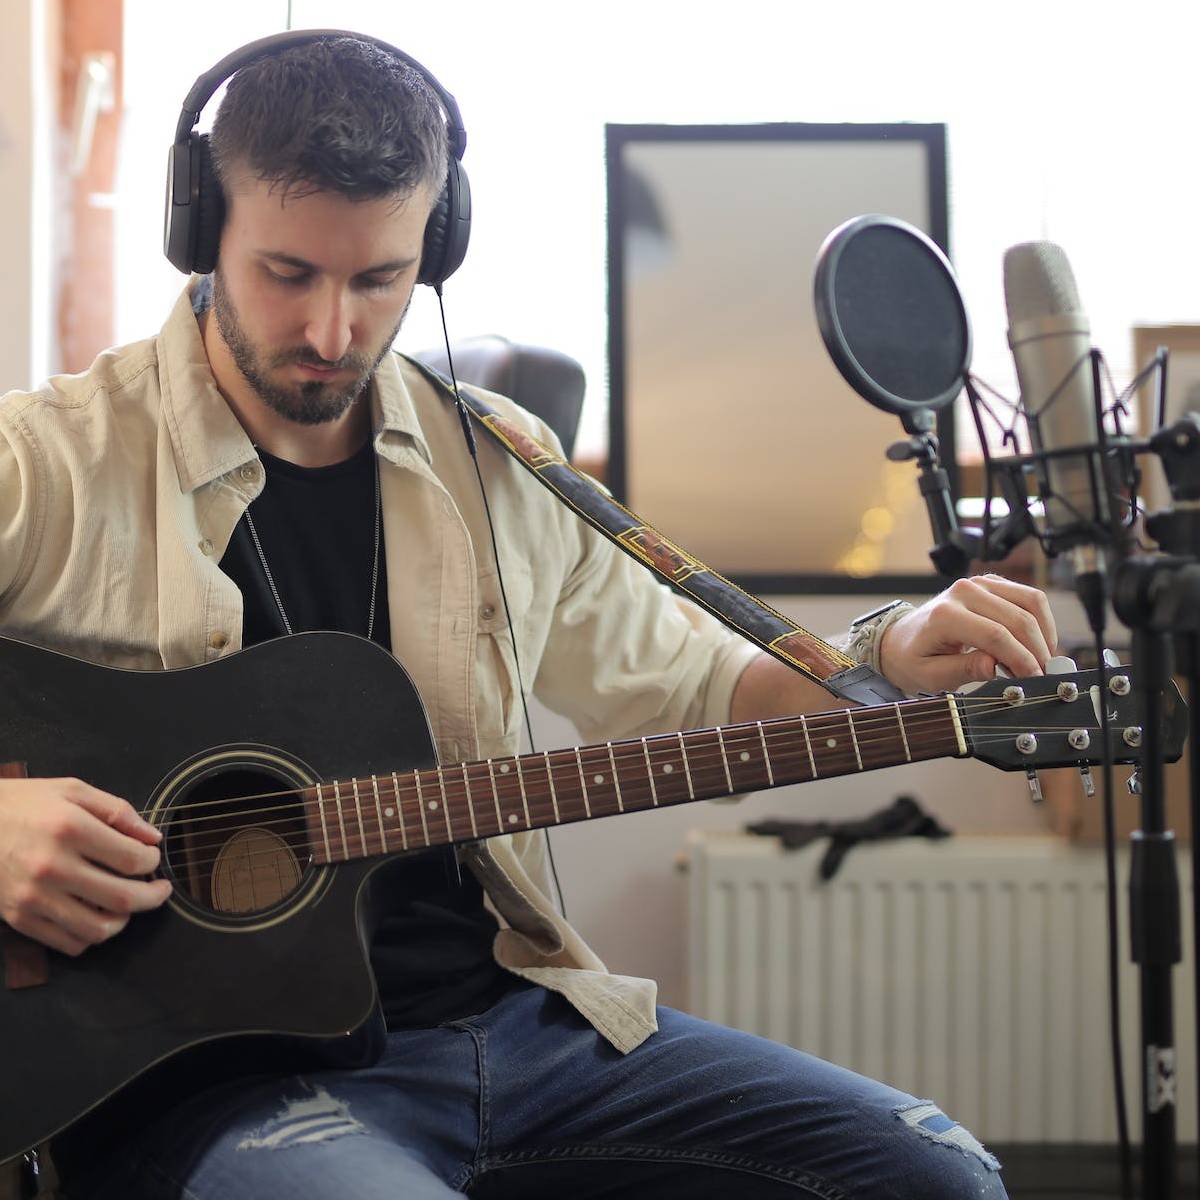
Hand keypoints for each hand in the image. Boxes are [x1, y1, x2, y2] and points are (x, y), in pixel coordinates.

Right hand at [0, 777, 171, 955]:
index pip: (132, 859)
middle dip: (153, 897)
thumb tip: (152, 837)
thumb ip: (118, 811)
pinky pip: (68, 943)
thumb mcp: (72, 790)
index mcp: (69, 829)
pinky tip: (96, 915)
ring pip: (98, 929)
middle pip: (123, 899)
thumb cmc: (22, 804)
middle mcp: (52, 867)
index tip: (153, 858)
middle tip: (160, 890)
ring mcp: (33, 897)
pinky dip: (91, 935)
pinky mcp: (19, 918)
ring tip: (128, 905)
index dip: (152, 862)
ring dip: (124, 920)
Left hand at [878, 574, 1056, 694]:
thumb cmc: (915, 659)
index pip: (995, 635)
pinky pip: (1028, 596)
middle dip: (1037, 650)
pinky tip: (1036, 644)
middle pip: (1018, 619)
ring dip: (1044, 634)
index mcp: (944, 615)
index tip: (1034, 679)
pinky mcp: (991, 582)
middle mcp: (963, 591)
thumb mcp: (930, 675)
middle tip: (1044, 676)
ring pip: (1031, 602)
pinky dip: (1040, 620)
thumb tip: (993, 666)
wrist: (902, 639)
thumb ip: (961, 670)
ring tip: (1041, 661)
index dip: (1021, 659)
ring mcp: (979, 583)